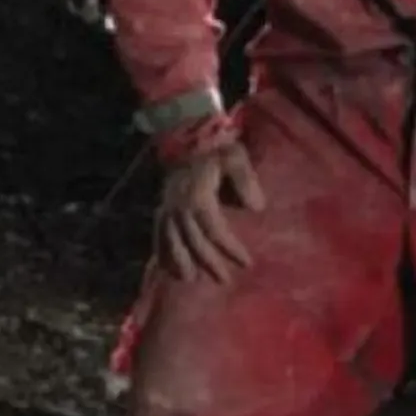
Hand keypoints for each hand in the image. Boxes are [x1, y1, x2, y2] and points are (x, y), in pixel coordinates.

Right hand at [156, 143, 265, 283]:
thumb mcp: (236, 157)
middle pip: (193, 240)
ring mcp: (168, 206)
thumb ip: (247, 181)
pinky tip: (166, 266)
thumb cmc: (216, 148)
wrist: (187, 135)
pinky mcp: (162, 206)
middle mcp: (179, 206)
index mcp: (199, 196)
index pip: (214, 229)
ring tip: (191, 280)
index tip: (246, 263)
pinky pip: (159, 233)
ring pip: (172, 240)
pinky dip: (162, 251)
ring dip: (182, 261)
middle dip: (209, 262)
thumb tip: (256, 208)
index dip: (229, 248)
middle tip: (224, 280)